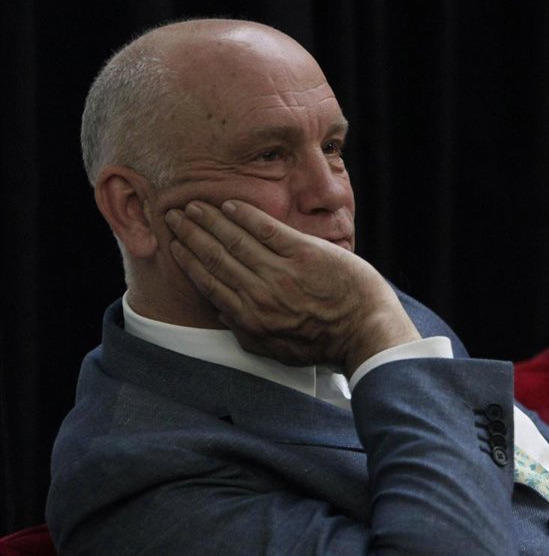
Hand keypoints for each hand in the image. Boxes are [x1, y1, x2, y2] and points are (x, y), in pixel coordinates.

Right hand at [166, 200, 419, 374]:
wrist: (366, 331)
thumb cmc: (325, 343)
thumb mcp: (278, 350)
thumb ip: (247, 333)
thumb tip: (221, 314)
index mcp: (251, 319)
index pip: (209, 283)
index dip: (188, 260)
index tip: (174, 244)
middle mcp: (260, 295)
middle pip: (215, 258)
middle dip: (191, 234)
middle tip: (173, 217)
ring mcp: (282, 273)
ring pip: (235, 240)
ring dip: (210, 220)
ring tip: (194, 206)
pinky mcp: (305, 254)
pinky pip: (266, 229)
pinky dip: (245, 215)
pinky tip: (229, 204)